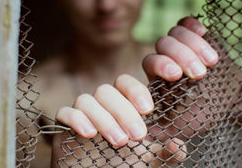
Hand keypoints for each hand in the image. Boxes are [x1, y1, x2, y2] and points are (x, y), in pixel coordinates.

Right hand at [52, 17, 217, 165]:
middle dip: (124, 111)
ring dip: (104, 118)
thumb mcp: (148, 159)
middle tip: (139, 135)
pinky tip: (90, 134)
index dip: (136, 91)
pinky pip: (65, 113)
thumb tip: (178, 146)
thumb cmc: (123, 165)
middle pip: (108, 90)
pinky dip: (77, 120)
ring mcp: (82, 113)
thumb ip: (164, 152)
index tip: (149, 109)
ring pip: (86, 99)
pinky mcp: (64, 126)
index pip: (125, 82)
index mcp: (121, 104)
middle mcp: (101, 104)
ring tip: (120, 141)